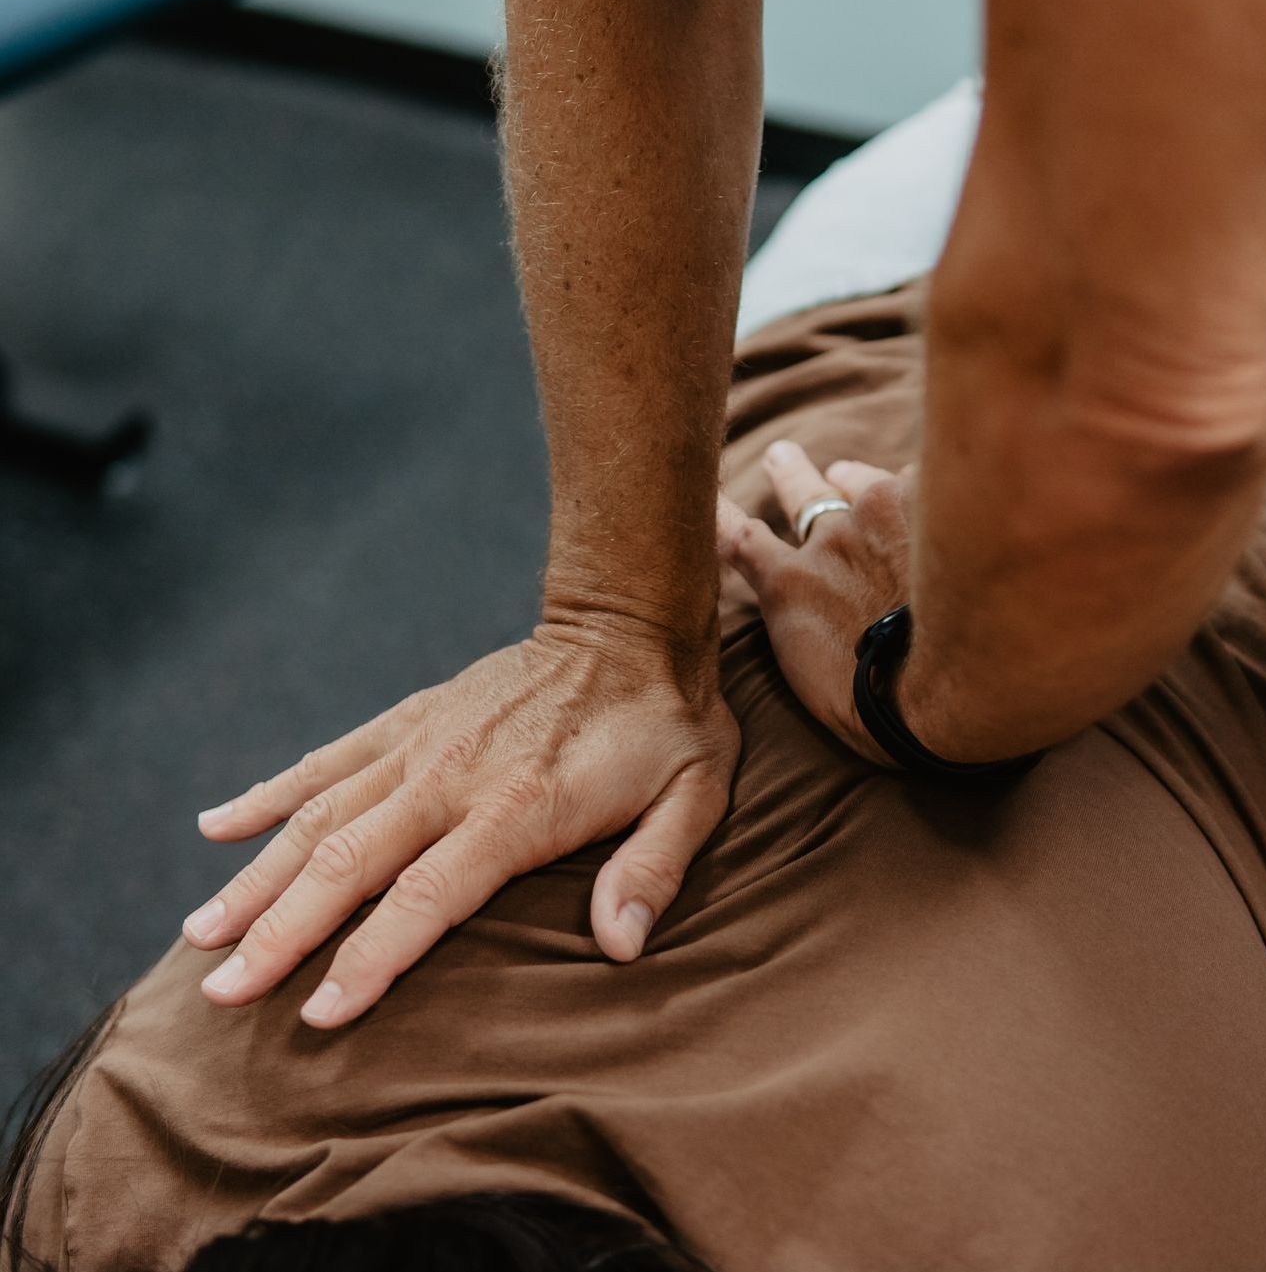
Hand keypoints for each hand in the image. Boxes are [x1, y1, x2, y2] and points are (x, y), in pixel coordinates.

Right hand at [183, 622, 737, 1027]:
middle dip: (280, 932)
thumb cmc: (665, 722)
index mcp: (519, 806)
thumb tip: (619, 945)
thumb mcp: (693, 794)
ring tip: (198, 935)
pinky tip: (216, 825)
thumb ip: (653, 867)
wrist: (626, 626)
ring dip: (257, 876)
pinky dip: (270, 793)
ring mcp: (423, 743)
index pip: (427, 897)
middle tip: (219, 995)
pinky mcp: (412, 718)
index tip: (315, 1014)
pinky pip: (329, 758)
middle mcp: (453, 776)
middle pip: (348, 862)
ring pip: (319, 815)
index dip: (369, 958)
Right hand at [716, 439, 914, 767]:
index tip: (710, 497)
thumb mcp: (816, 676)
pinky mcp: (928, 495)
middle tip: (782, 455)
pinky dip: (927, 493)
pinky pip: (923, 481)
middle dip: (789, 472)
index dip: (722, 515)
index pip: (741, 539)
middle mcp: (827, 539)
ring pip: (862, 480)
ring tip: (858, 476)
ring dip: (858, 480)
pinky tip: (944, 503)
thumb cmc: (883, 702)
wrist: (948, 682)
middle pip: (800, 492)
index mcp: (788, 584)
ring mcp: (877, 511)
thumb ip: (804, 623)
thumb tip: (816, 604)